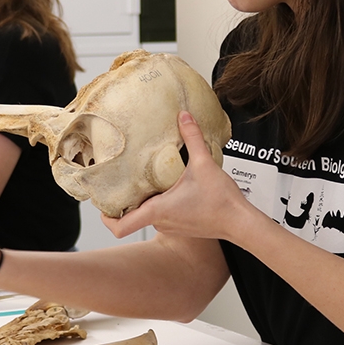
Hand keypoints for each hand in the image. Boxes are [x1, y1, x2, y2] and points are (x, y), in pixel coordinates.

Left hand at [102, 112, 254, 240]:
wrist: (241, 223)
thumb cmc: (222, 202)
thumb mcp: (204, 164)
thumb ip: (192, 138)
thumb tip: (184, 117)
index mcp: (158, 211)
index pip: (119, 226)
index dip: (105, 217)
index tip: (102, 203)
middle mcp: (161, 223)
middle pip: (132, 215)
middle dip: (127, 199)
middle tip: (123, 180)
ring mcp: (171, 227)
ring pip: (148, 214)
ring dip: (146, 199)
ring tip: (148, 179)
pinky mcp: (181, 227)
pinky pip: (163, 215)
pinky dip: (161, 202)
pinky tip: (170, 187)